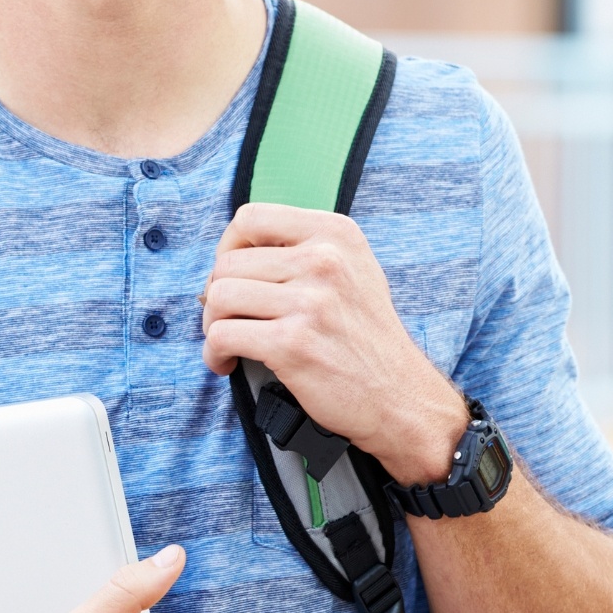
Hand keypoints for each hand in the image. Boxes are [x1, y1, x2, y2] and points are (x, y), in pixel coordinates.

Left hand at [201, 203, 467, 484]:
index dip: (229, 247)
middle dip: (217, 295)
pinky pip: (222, 336)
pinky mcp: (293, 344)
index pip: (251, 217)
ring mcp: (310, 302)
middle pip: (228, 263)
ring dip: (213, 324)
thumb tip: (232, 255)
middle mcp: (325, 260)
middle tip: (232, 319)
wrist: (399, 395)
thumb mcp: (352, 270)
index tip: (235, 275)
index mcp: (336, 234)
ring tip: (230, 341)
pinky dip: (215, 353)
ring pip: (218, 297)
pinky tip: (229, 362)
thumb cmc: (366, 337)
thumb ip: (302, 250)